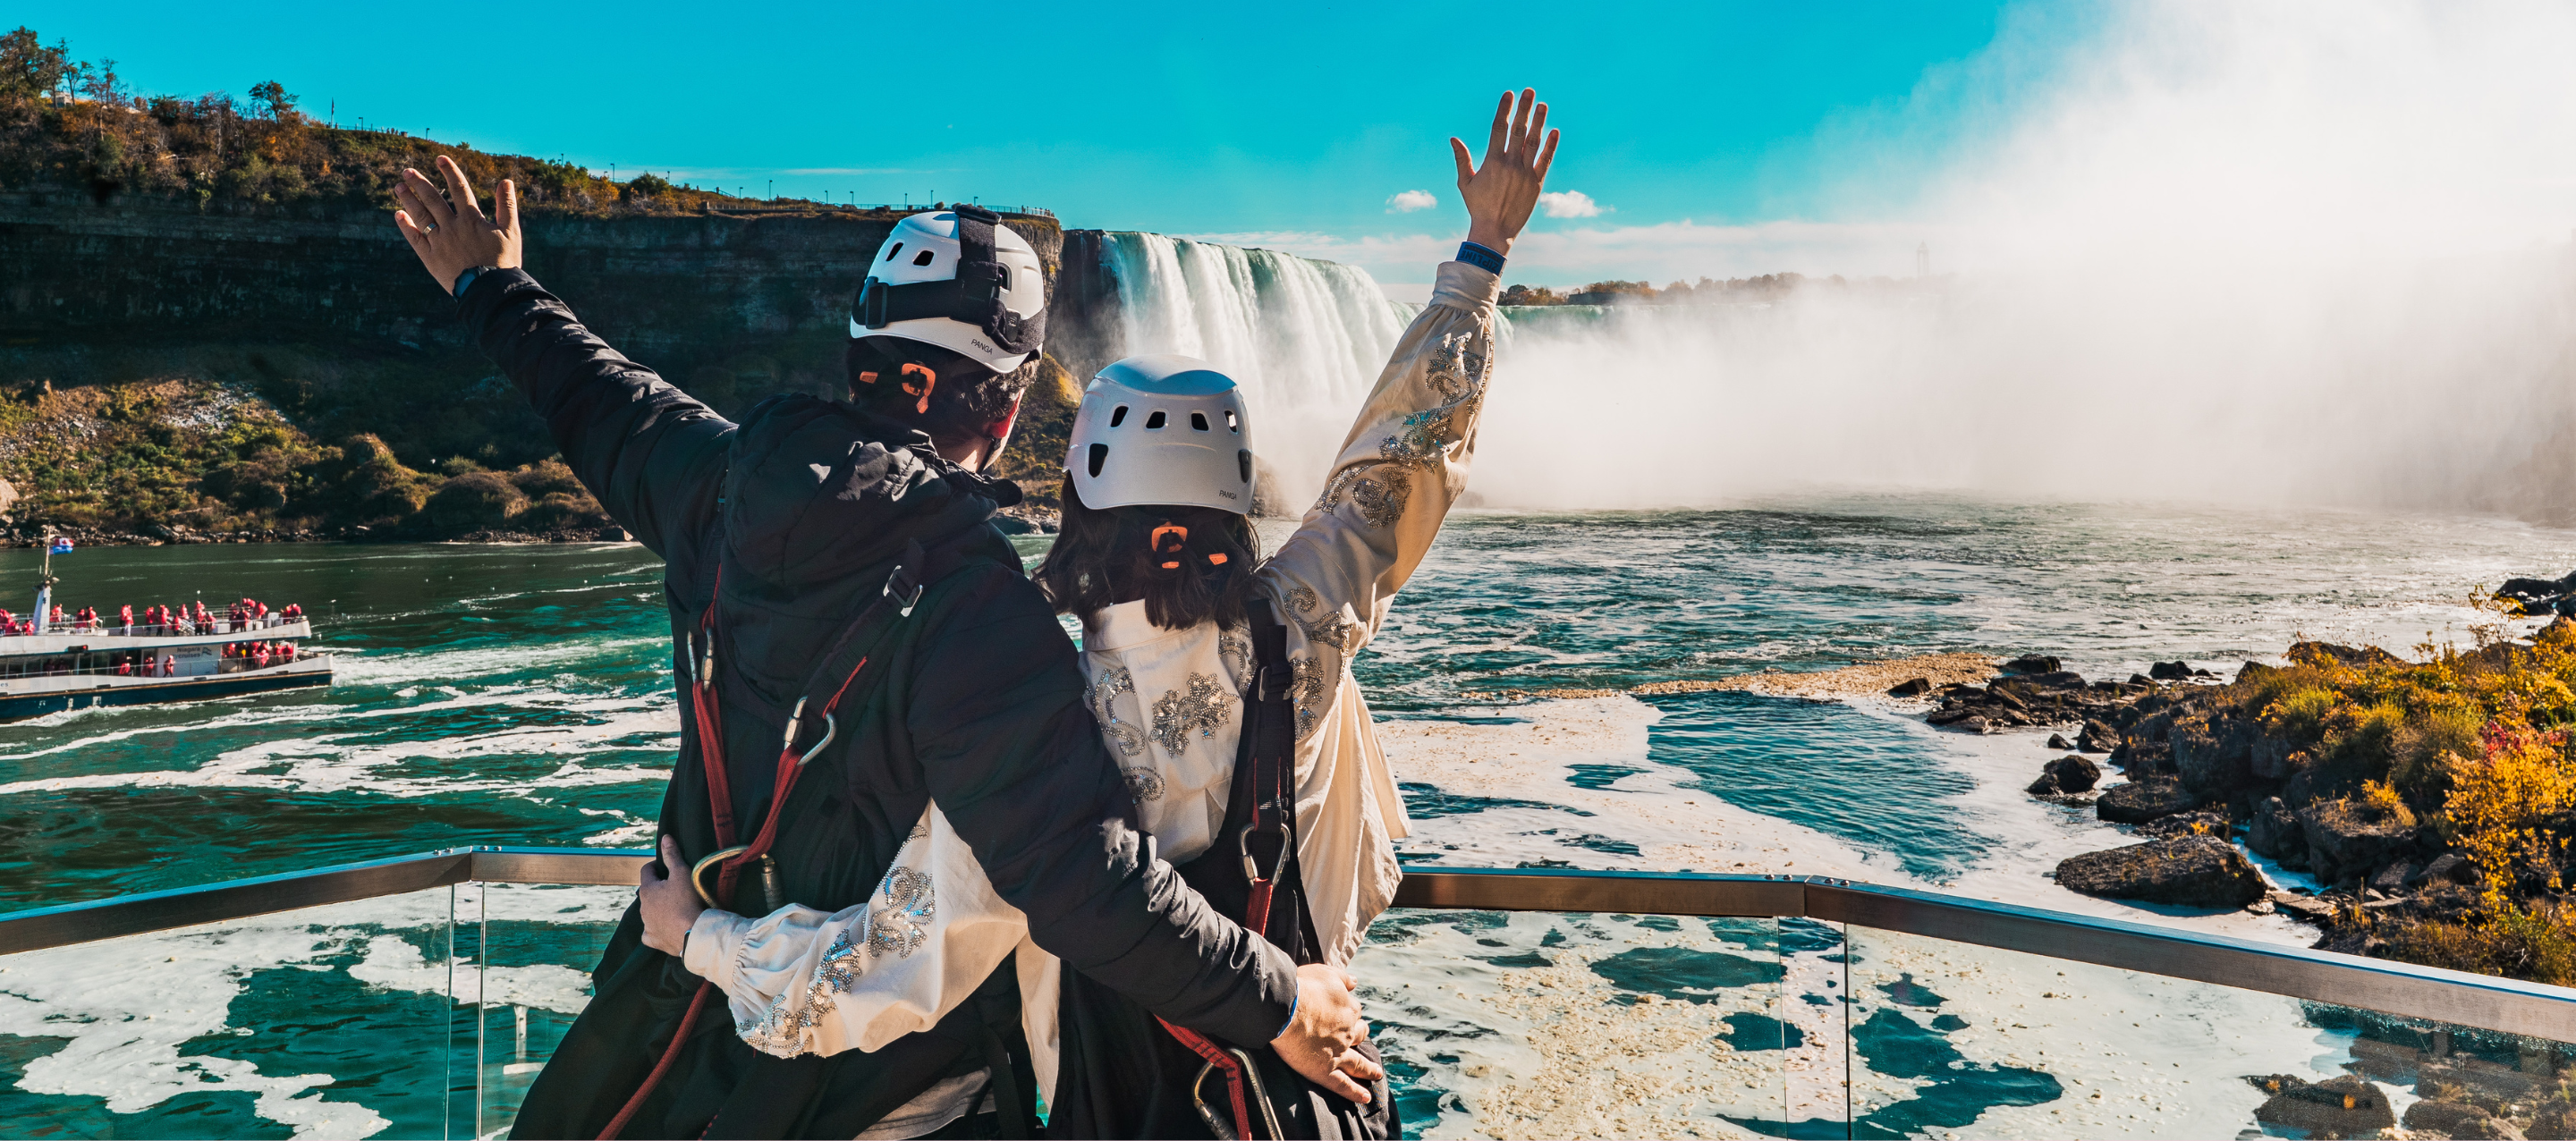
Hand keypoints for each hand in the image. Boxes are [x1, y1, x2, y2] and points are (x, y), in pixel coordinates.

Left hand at [393, 154, 521, 294]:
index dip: (449, 172)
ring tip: (399, 186)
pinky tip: (399, 214)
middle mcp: (452, 227)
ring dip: (409, 200)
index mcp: (472, 219)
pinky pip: (415, 239)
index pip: (459, 189)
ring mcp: (440, 242)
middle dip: (420, 183)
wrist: (490, 291)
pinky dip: (406, 226)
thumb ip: (507, 206)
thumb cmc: (504, 262)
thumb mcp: (511, 233)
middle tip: (407, 171)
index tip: (440, 158)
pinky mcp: (431, 258)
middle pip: (433, 200)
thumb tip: (506, 181)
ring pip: (421, 216)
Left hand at [639, 835, 706, 957]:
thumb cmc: (688, 901)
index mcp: (647, 890)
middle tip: (677, 888)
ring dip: (659, 908)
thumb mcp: (682, 873)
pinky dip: (656, 929)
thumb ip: (672, 855)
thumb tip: (665, 837)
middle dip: (659, 888)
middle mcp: (642, 908)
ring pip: (649, 912)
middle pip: (649, 892)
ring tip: (677, 908)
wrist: (693, 933)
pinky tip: (666, 928)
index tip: (669, 867)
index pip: (647, 870)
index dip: (658, 865)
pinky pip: (650, 932)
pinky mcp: (653, 940)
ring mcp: (646, 925)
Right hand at [1269, 963, 1384, 1102]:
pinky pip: (1343, 1085)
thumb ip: (1343, 978)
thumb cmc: (1302, 987)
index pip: (1354, 1010)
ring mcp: (1338, 1053)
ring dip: (1368, 1069)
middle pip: (1360, 1034)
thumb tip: (1355, 982)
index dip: (1349, 1011)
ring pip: (1358, 1063)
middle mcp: (1347, 1031)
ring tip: (1376, 1074)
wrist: (1285, 1007)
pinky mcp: (1325, 1070)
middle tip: (1362, 1037)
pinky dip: (1355, 1093)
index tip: (1345, 1012)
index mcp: (1347, 1008)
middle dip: (1361, 1035)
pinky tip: (1366, 1098)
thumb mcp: (1326, 973)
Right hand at [1449, 88, 1558, 256]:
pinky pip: (1545, 160)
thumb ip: (1461, 159)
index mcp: (1492, 161)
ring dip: (1539, 122)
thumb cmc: (1478, 206)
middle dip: (1524, 109)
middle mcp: (1510, 164)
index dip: (1504, 109)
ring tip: (1543, 105)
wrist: (1495, 230)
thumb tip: (1453, 138)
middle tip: (1529, 91)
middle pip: (1518, 130)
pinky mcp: (1536, 183)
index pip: (1499, 128)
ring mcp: (1525, 173)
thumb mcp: (1465, 183)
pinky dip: (1551, 145)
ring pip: (1534, 142)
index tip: (1509, 93)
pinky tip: (1554, 131)